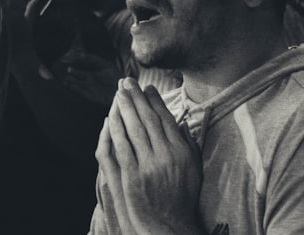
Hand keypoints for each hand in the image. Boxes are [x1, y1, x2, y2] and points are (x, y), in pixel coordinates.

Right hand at [57, 51, 120, 105]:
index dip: (73, 72)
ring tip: (67, 83)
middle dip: (71, 80)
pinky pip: (87, 95)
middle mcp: (89, 84)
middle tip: (65, 78)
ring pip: (80, 89)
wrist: (125, 87)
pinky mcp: (96, 99)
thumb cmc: (115, 75)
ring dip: (74, 86)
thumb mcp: (105, 64)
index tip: (68, 69)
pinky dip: (81, 92)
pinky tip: (76, 88)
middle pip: (77, 81)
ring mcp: (92, 92)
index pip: (78, 74)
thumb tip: (79, 54)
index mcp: (90, 76)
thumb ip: (92, 59)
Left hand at [95, 78, 201, 233]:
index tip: (147, 88)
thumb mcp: (193, 169)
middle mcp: (167, 157)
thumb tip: (178, 121)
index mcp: (183, 153)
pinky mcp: (132, 176)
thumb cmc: (182, 196)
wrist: (169, 225)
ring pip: (133, 129)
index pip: (166, 119)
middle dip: (136, 98)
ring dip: (124, 108)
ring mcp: (148, 166)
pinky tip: (110, 117)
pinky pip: (121, 147)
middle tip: (127, 82)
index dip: (155, 101)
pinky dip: (115, 130)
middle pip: (148, 119)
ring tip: (118, 92)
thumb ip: (187, 144)